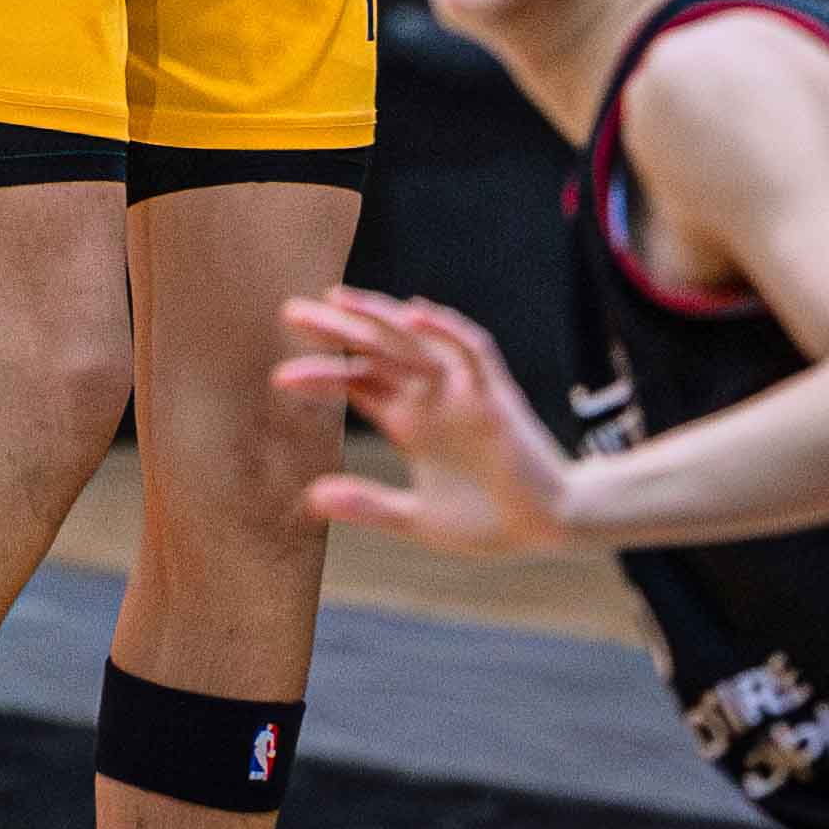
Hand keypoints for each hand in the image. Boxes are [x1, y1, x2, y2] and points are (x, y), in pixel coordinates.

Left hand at [275, 288, 580, 558]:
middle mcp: (430, 397)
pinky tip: (415, 312)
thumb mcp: (416, 519)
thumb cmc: (485, 521)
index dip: (322, 375)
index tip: (281, 377)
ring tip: (339, 299)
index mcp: (409, 422)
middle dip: (337, 331)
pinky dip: (445, 327)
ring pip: (415, 340)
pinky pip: (471, 349)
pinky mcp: (495, 394)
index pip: (357, 383)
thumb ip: (368, 506)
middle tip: (290, 311)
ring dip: (380, 317)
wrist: (547, 529)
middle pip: (376, 352)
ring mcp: (462, 391)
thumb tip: (310, 499)